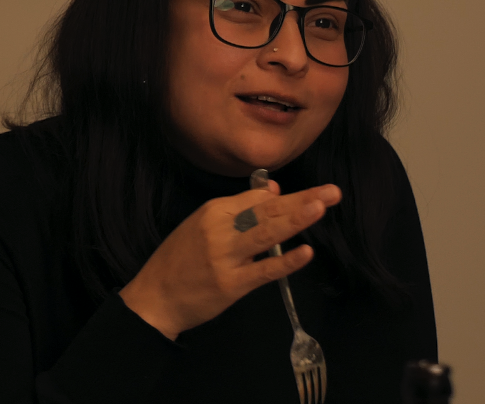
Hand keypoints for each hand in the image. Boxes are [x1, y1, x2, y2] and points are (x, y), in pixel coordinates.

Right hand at [119, 182, 340, 339]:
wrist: (155, 296)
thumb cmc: (179, 260)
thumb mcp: (199, 225)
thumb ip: (235, 210)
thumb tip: (272, 191)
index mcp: (212, 211)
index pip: (255, 199)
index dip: (285, 196)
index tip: (310, 194)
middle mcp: (219, 229)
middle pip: (266, 211)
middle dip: (302, 200)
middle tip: (332, 193)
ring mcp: (226, 257)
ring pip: (267, 234)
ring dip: (296, 219)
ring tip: (321, 207)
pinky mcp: (232, 284)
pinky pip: (264, 270)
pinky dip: (286, 262)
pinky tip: (306, 252)